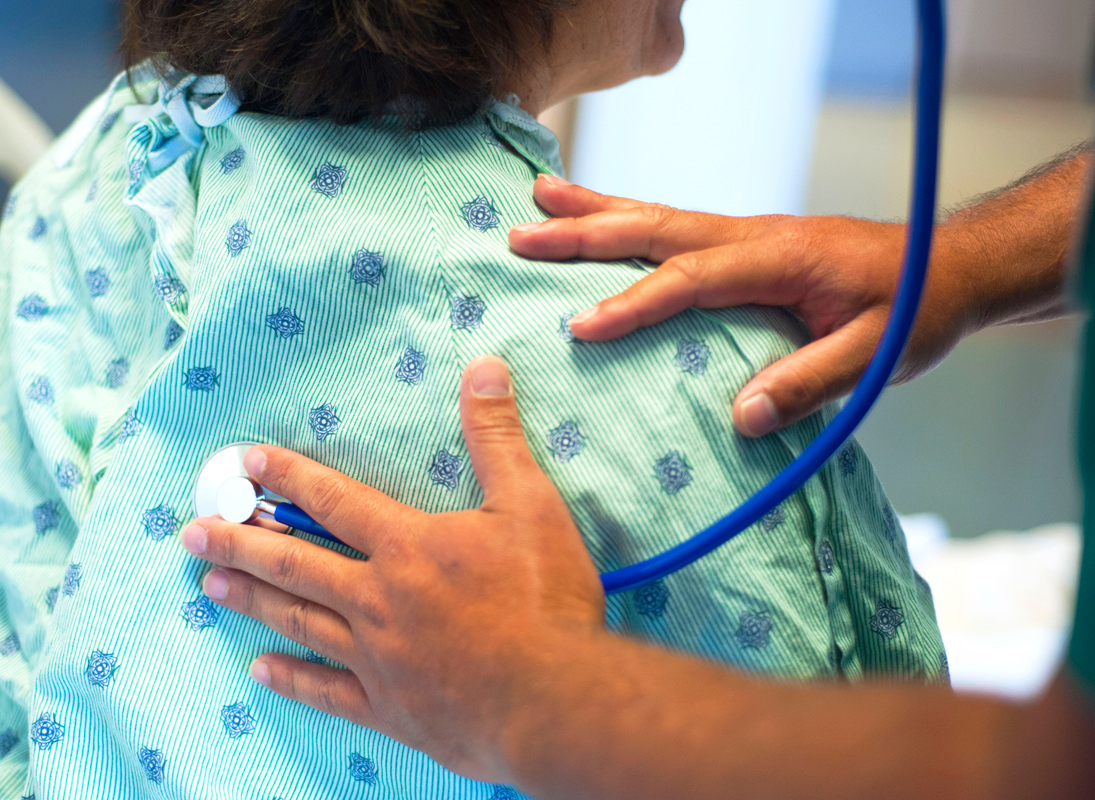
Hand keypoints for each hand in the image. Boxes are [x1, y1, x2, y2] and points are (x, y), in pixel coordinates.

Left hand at [180, 355, 605, 782]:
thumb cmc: (544, 599)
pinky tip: (259, 669)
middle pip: (295, 562)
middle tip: (192, 531)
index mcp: (407, 546)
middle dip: (239, 541)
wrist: (556, 699)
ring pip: (299, 619)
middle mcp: (378, 598)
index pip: (333, 500)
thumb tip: (482, 367)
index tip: (244, 463)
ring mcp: (377, 657)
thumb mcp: (529, 503)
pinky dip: (291, 677)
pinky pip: (326, 691)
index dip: (287, 476)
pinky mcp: (389, 708)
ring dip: (251, 597)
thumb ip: (496, 436)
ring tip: (208, 584)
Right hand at [509, 176, 987, 436]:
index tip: (580, 326)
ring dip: (596, 210)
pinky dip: (628, 216)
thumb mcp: (876, 355)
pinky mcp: (745, 242)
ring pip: (658, 215)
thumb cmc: (915, 310)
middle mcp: (753, 236)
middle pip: (656, 228)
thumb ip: (810, 382)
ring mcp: (746, 233)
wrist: (949, 265)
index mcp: (779, 261)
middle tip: (521, 234)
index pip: (692, 280)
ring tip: (539, 197)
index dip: (633, 303)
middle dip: (585, 232)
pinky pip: (674, 224)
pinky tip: (600, 217)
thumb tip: (739, 417)